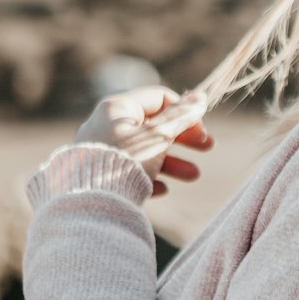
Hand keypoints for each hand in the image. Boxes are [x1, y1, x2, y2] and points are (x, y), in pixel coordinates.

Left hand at [75, 85, 213, 196]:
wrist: (90, 202)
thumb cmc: (125, 162)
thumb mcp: (158, 136)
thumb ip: (180, 117)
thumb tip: (200, 97)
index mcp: (118, 108)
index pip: (159, 98)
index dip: (184, 111)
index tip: (201, 129)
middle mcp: (107, 125)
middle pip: (153, 126)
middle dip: (183, 138)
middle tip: (208, 147)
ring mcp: (102, 151)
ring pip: (145, 151)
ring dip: (173, 162)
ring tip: (193, 176)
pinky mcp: (99, 175)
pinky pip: (130, 171)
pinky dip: (150, 177)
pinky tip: (163, 189)